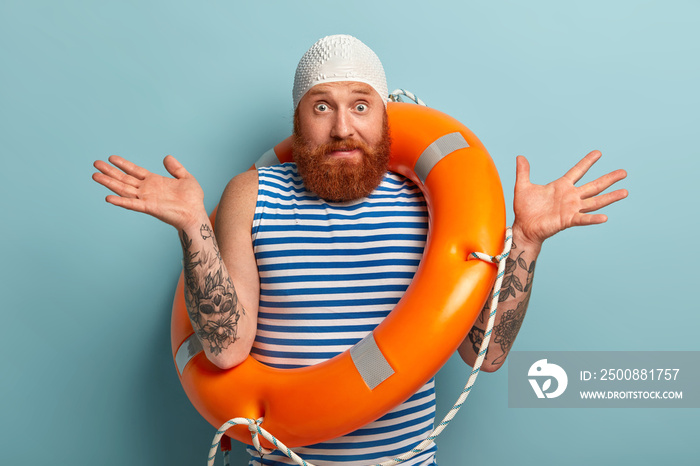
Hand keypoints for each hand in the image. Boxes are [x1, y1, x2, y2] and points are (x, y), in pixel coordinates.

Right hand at [92, 155, 205, 229]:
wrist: (196, 214)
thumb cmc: (192, 199)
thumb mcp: (186, 178)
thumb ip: (176, 168)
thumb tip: (167, 157)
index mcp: (154, 181)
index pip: (134, 171)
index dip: (123, 164)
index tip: (111, 158)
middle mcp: (147, 189)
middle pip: (124, 179)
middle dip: (110, 172)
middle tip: (95, 164)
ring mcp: (146, 198)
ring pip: (123, 189)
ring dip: (109, 183)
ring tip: (95, 176)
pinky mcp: (149, 207)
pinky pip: (132, 204)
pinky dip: (120, 201)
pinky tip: (108, 198)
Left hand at [512, 150, 627, 247]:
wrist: (523, 227)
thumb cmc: (525, 209)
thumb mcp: (523, 187)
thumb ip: (523, 172)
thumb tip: (520, 156)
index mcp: (561, 186)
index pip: (578, 171)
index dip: (587, 162)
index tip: (598, 153)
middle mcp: (570, 196)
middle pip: (594, 185)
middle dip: (609, 179)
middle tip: (624, 172)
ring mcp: (571, 208)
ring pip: (595, 201)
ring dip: (610, 197)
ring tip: (625, 192)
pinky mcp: (568, 220)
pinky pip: (583, 219)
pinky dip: (593, 218)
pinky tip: (605, 217)